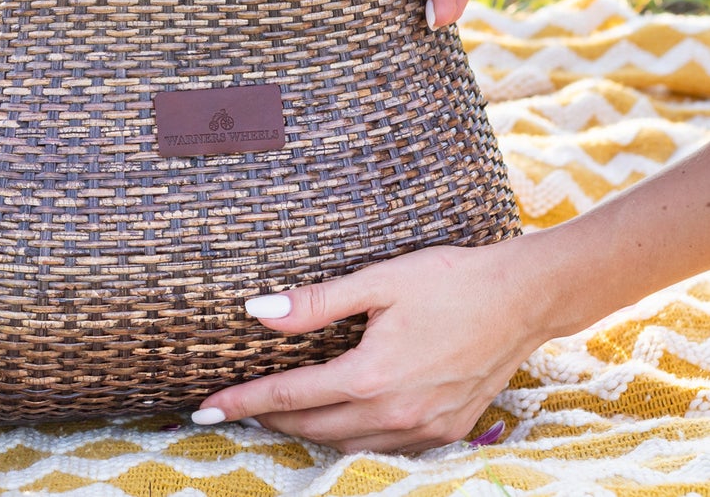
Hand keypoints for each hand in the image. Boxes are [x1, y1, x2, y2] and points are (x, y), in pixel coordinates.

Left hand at [191, 241, 542, 452]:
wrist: (523, 299)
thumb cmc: (449, 280)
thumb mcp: (377, 281)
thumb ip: (316, 303)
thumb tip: (258, 311)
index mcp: (372, 376)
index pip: (291, 396)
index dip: (245, 401)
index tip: (207, 406)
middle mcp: (396, 413)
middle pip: (315, 428)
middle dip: (269, 421)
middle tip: (233, 410)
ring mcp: (425, 428)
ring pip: (350, 445)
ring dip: (310, 433)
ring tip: (277, 416)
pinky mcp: (448, 430)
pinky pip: (387, 449)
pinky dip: (354, 439)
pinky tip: (341, 423)